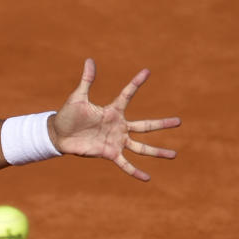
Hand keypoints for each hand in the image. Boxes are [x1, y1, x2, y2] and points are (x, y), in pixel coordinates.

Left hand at [50, 58, 180, 180]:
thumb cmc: (68, 115)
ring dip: (157, 151)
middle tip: (179, 121)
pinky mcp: (109, 153)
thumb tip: (90, 60)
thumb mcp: (78, 97)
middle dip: (162, 124)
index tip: (147, 71)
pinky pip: (125, 164)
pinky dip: (135, 172)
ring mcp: (116, 141)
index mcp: (112, 111)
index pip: (127, 94)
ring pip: (141, 147)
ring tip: (174, 154)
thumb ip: (87, 80)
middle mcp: (119, 126)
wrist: (59, 135)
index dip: (136, 83)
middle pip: (145, 126)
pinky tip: (147, 178)